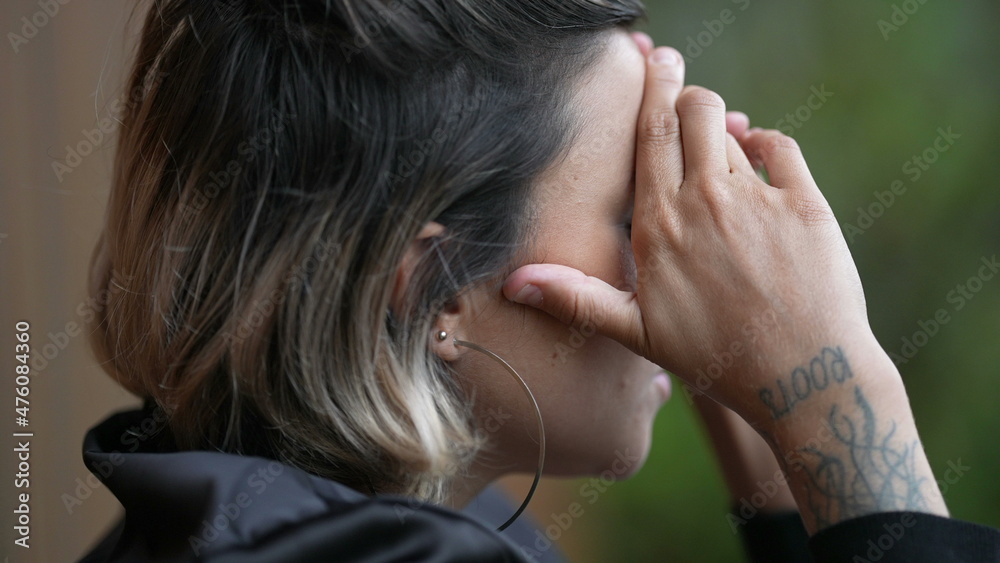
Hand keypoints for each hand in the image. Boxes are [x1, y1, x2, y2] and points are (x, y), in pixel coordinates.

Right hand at [501, 41, 870, 424]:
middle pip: (693, 111)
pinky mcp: (805, 206)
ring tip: (720, 140)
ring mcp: (757, 200)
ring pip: (733, 131)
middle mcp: (705, 201)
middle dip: (686, 90)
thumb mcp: (637, 331)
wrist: (802, 378)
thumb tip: (513, 284)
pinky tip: (760, 150)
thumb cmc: (715, 358)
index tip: (655, 61)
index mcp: (660, 225)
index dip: (653, 89)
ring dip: (724, 126)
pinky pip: (780, 148)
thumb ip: (575, 297)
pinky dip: (767, 141)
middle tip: (683, 86)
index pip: (650, 133)